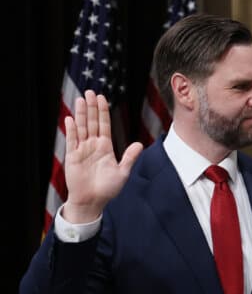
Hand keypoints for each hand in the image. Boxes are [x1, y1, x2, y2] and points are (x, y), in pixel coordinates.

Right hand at [63, 91, 142, 222]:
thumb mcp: (122, 172)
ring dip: (80, 114)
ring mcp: (82, 150)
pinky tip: (70, 118)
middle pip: (92, 122)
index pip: (104, 125)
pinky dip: (71, 129)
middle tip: (90, 92)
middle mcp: (93, 146)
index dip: (103, 112)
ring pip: (81, 128)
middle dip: (91, 107)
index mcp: (105, 147)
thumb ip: (129, 157)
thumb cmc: (108, 188)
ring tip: (80, 99)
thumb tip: (139, 144)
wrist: (93, 201)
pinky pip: (72, 140)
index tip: (102, 98)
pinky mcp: (72, 156)